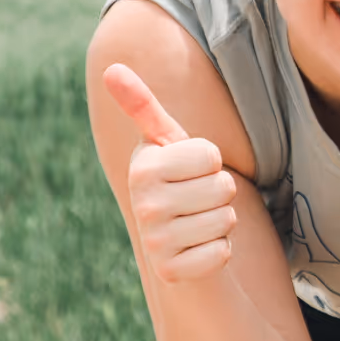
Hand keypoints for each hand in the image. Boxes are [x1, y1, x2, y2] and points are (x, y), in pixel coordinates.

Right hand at [104, 63, 237, 284]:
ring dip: (221, 222)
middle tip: (196, 200)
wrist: (173, 240)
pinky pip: (222, 253)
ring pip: (227, 219)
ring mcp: (155, 242)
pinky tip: (197, 249)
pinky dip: (218, 251)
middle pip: (224, 187)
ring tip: (197, 222)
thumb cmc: (176, 180)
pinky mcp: (171, 273)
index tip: (190, 171)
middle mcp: (143, 205)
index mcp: (143, 167)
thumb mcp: (164, 142)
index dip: (210, 163)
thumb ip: (143, 106)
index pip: (211, 156)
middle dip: (220, 193)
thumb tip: (111, 67)